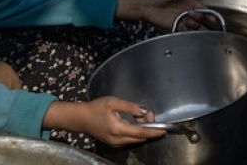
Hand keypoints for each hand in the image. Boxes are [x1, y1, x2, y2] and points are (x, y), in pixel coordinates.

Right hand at [45, 98, 165, 146]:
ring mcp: (115, 143)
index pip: (141, 133)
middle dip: (148, 127)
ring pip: (135, 139)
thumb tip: (143, 110)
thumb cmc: (96, 108)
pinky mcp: (114, 143)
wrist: (81, 118)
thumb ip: (130, 106)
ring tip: (139, 115)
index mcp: (118, 129)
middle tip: (148, 113)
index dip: (154, 132)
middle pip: (140, 137)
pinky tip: (133, 121)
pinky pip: (129, 139)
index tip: (164, 130)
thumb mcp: (113, 102)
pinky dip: (134, 131)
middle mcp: (118, 140)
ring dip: (141, 129)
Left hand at [117, 0, 206, 31]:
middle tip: (195, 17)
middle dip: (201, 18)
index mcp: (188, 3)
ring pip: (194, 25)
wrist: (147, 6)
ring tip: (188, 21)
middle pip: (200, 18)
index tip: (213, 17)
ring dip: (194, 24)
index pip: (201, 8)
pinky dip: (187, 30)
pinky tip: (184, 26)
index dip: (208, 13)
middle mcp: (187, 12)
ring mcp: (182, 20)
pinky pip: (185, 31)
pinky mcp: (175, 27)